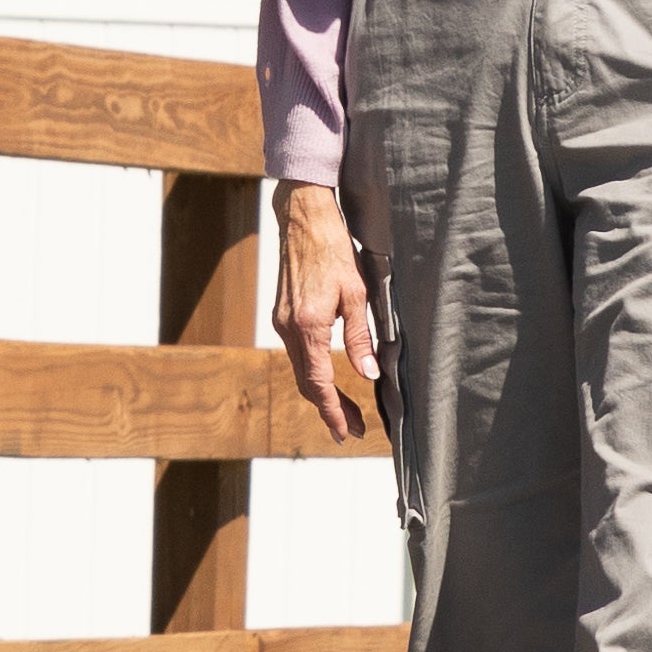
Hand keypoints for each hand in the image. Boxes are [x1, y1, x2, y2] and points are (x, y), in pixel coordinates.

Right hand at [271, 180, 378, 441]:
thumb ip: (360, 337)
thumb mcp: (357, 293)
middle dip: (329, 409)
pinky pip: (296, 353)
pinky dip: (312, 373)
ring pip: (300, 370)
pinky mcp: (282, 315)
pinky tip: (327, 377)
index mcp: (308, 326)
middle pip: (306, 383)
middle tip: (351, 429)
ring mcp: (281, 322)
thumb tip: (369, 374)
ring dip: (320, 393)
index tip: (347, 431)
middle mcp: (289, 329)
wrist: (303, 219)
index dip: (333, 411)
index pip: (319, 383)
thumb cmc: (334, 250)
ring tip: (343, 409)